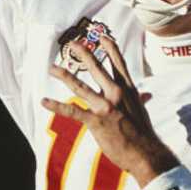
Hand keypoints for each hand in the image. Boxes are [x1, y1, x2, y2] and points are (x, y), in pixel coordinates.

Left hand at [42, 37, 177, 186]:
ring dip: (64, 76)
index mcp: (128, 90)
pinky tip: (44, 101)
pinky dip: (56, 106)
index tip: (104, 36)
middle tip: (74, 43)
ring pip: (80, 87)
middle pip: (97, 68)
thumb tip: (146, 95)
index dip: (111, 48)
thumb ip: (140, 100)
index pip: (119, 64)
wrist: (145, 154)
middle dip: (84, 54)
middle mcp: (116, 93)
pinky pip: (72, 111)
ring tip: (52, 68)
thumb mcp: (142, 112)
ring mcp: (105, 106)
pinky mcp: (96, 121)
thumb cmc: (144, 134)